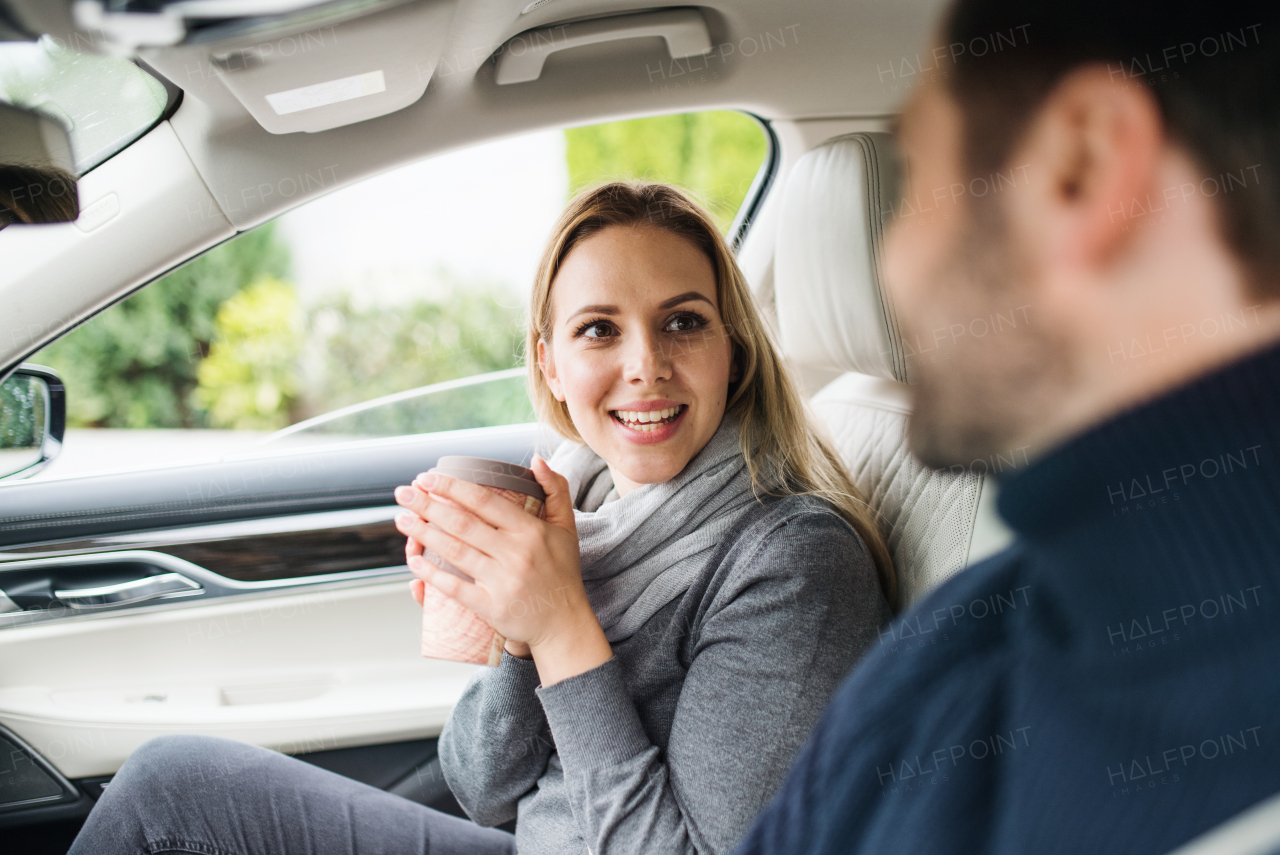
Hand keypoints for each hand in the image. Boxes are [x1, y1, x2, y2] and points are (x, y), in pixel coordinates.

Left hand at [394, 455, 611, 683]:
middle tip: (403, 493)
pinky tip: (414, 562)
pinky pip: (456, 589)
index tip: (426, 478)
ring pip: (455, 552)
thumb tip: (536, 460)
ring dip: (423, 534)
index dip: (452, 487)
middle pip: (463, 524)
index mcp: (532, 531)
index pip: (485, 502)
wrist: (565, 624)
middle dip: (428, 505)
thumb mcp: (566, 528)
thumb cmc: (562, 572)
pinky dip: (432, 575)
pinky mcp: (493, 608)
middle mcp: (517, 554)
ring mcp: (504, 582)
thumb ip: (556, 490)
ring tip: (402, 519)